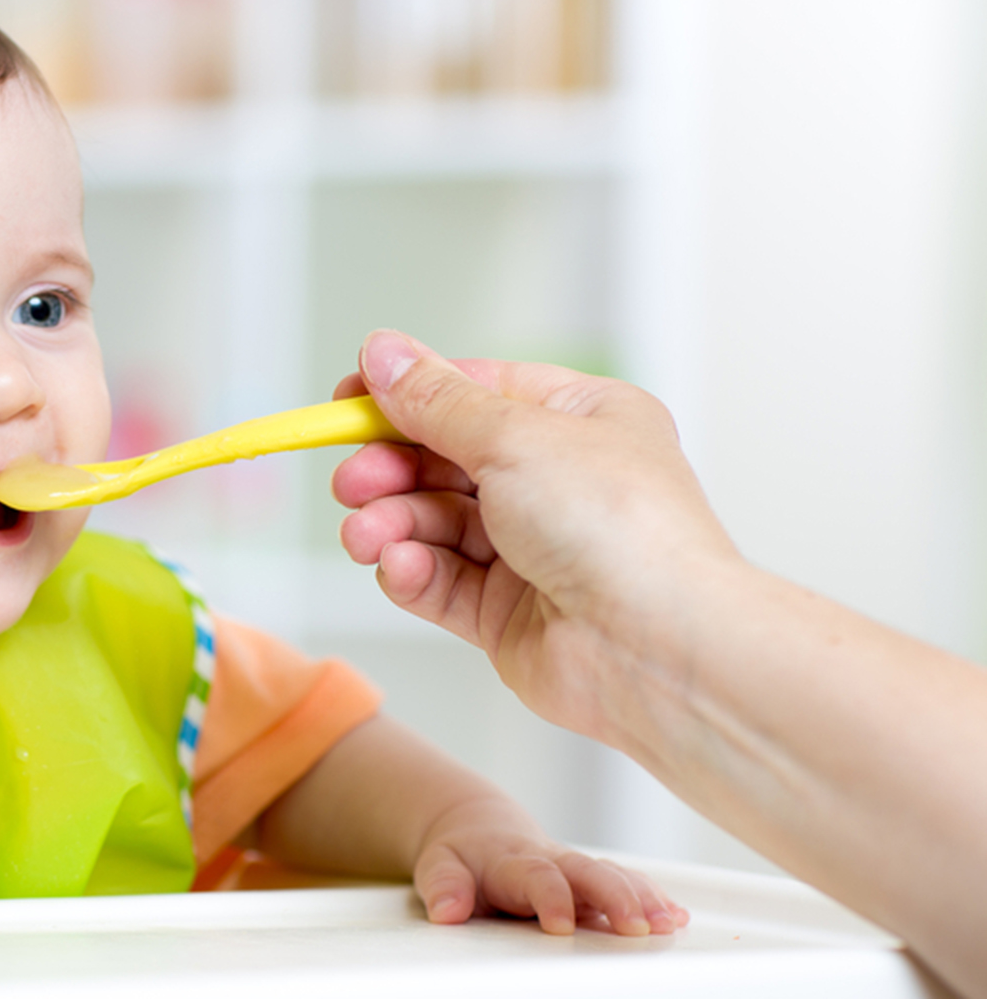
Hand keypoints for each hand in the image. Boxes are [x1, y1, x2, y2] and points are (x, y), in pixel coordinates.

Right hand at [331, 331, 739, 740]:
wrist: (654, 647)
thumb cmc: (616, 527)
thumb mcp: (514, 436)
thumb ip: (436, 401)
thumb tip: (384, 352)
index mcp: (581, 422)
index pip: (476, 393)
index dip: (407, 396)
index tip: (345, 402)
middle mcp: (559, 482)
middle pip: (446, 460)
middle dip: (391, 469)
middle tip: (352, 481)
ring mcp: (533, 550)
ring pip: (435, 523)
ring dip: (392, 524)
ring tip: (365, 536)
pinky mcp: (508, 613)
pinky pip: (441, 581)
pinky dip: (412, 572)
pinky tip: (400, 567)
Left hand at [413, 796, 687, 935]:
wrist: (479, 830)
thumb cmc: (461, 857)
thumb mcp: (439, 867)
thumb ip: (443, 887)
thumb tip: (447, 911)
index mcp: (513, 860)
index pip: (536, 876)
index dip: (550, 898)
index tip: (560, 926)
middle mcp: (552, 861)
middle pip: (589, 872)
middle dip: (615, 896)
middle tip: (637, 926)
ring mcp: (577, 872)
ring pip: (615, 876)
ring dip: (643, 899)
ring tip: (669, 923)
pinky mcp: (592, 883)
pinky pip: (628, 885)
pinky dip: (653, 899)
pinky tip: (676, 917)